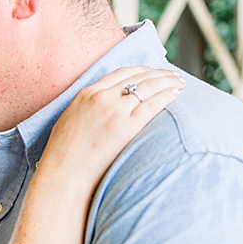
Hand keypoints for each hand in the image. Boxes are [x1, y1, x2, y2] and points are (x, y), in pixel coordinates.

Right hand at [40, 65, 182, 183]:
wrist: (62, 173)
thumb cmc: (63, 154)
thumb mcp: (70, 119)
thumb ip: (88, 107)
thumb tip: (104, 107)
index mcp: (86, 93)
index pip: (121, 73)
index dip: (142, 70)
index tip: (153, 73)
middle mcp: (101, 97)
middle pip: (138, 76)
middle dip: (159, 74)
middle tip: (174, 75)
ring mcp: (114, 111)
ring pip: (148, 87)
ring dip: (168, 82)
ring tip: (180, 84)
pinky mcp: (126, 127)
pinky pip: (152, 104)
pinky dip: (166, 96)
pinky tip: (175, 96)